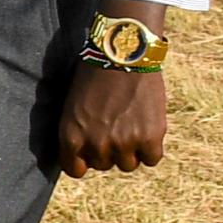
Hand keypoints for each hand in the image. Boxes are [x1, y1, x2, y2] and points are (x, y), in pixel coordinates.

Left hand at [58, 0, 173, 174]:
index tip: (91, 153)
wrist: (123, 52)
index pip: (75, 170)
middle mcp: (95, 144)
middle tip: (115, 126)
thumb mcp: (73, 104)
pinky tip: (148, 129)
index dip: (84, 161)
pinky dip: (151, 148)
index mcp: (71, 136)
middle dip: (109, 150)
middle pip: (104, 165)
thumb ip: (79, 131)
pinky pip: (152, 159)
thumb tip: (86, 152)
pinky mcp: (150, 137)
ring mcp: (123, 142)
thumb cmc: (95, 72)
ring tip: (131, 124)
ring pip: (128, 164)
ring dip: (131, 150)